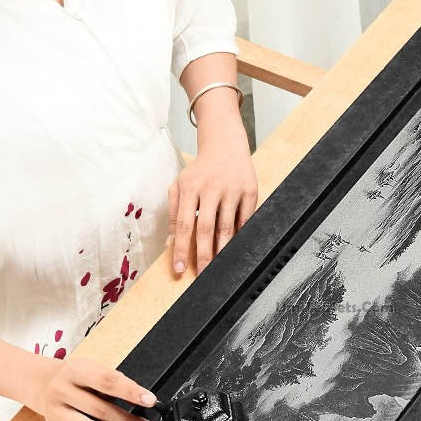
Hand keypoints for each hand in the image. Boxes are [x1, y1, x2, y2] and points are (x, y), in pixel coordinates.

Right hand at [26, 356, 159, 420]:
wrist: (44, 383)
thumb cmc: (78, 377)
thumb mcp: (95, 368)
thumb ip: (117, 382)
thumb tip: (142, 400)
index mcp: (76, 370)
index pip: (108, 382)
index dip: (131, 392)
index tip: (150, 401)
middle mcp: (62, 391)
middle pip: (101, 410)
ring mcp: (55, 412)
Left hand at [167, 119, 257, 275]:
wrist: (225, 144)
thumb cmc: (199, 171)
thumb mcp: (180, 185)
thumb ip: (174, 211)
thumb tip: (170, 243)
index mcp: (189, 187)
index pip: (183, 225)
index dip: (181, 249)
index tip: (180, 270)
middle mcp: (211, 188)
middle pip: (206, 229)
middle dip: (203, 255)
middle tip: (202, 275)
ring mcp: (232, 189)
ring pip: (227, 227)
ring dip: (222, 250)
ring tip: (219, 267)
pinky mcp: (250, 191)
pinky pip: (245, 220)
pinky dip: (240, 236)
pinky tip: (236, 250)